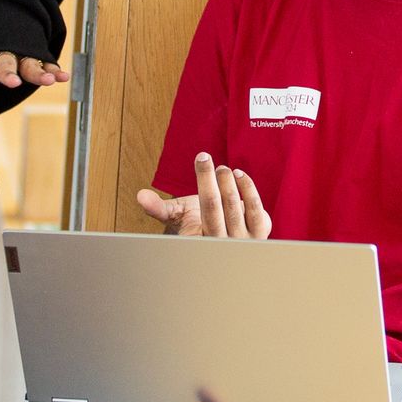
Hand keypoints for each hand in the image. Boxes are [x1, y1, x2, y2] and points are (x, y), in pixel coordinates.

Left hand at [0, 51, 68, 105]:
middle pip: (6, 63)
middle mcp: (3, 52)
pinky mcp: (36, 51)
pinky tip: (64, 76)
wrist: (2, 8)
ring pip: (30, 62)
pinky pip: (46, 61)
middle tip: (13, 83)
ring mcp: (21, 51)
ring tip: (49, 80)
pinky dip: (55, 68)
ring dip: (39, 71)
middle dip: (10, 73)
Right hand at [135, 152, 271, 237]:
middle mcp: (222, 244)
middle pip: (214, 206)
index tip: (201, 158)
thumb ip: (158, 208)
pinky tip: (238, 175)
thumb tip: (140, 196)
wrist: (225, 235)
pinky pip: (255, 207)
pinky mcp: (261, 232)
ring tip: (221, 168)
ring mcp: (244, 240)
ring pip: (234, 205)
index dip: (203, 182)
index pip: (200, 211)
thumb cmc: (197, 223)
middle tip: (204, 157)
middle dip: (209, 177)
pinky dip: (246, 187)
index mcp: (199, 241)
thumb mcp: (177, 217)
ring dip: (226, 181)